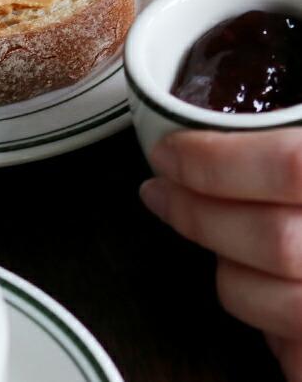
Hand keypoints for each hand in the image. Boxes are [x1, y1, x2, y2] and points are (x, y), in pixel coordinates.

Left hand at [141, 129, 301, 381]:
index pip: (289, 164)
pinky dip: (272, 329)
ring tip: (209, 239)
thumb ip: (286, 144)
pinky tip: (268, 292)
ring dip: (225, 270)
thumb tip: (251, 92)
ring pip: (274, 302)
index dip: (215, 161)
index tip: (167, 152)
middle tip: (158, 191)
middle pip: (273, 240)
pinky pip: (294, 355)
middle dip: (196, 215)